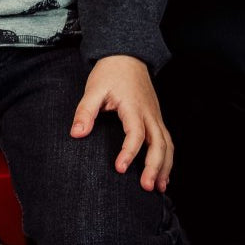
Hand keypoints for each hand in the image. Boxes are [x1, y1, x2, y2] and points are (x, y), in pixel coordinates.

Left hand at [71, 54, 172, 191]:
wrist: (127, 56)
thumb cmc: (110, 73)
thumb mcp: (94, 89)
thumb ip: (85, 112)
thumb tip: (77, 134)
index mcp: (133, 106)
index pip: (136, 133)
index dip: (129, 152)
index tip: (120, 169)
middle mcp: (149, 113)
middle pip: (160, 143)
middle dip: (155, 167)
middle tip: (147, 187)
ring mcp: (155, 116)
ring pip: (167, 144)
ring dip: (165, 166)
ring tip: (159, 188)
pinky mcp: (156, 118)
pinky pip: (167, 141)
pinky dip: (168, 158)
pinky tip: (164, 174)